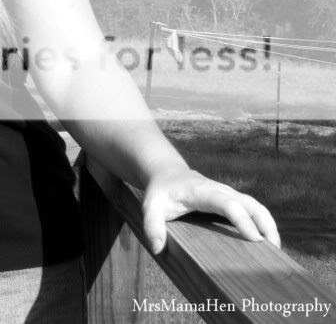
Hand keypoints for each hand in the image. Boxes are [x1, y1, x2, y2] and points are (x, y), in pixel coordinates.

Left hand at [141, 165, 281, 254]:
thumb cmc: (160, 192)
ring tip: (275, 252)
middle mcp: (221, 191)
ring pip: (257, 206)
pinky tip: (267, 245)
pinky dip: (264, 225)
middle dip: (265, 224)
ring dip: (269, 226)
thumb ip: (151, 225)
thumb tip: (158, 248)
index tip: (254, 239)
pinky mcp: (233, 200)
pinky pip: (253, 210)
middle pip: (251, 204)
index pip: (228, 204)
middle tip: (273, 251)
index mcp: (203, 191)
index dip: (242, 220)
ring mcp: (229, 194)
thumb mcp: (150, 206)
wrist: (167, 173)